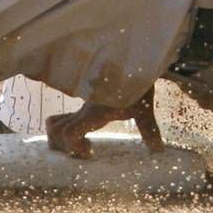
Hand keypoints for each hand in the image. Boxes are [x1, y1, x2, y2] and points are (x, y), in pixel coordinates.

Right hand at [45, 86, 163, 158]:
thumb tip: (158, 150)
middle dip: (66, 146)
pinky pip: (65, 118)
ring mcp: (81, 107)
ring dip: (62, 137)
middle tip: (87, 151)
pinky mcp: (85, 105)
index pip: (69, 133)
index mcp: (93, 113)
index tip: (91, 151)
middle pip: (55, 130)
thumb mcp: (142, 108)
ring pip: (55, 122)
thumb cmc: (135, 83)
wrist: (130, 61)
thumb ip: (148, 129)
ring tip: (83, 144)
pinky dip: (68, 129)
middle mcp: (82, 111)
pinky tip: (89, 133)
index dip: (74, 147)